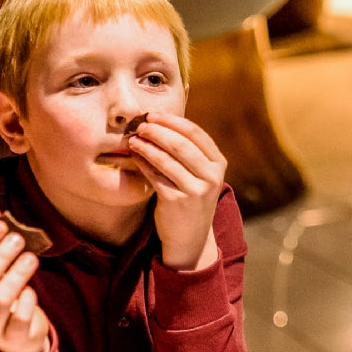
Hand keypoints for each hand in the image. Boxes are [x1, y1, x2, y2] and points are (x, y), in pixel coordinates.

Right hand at [0, 219, 49, 351]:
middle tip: (18, 239)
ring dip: (16, 275)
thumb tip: (1, 227)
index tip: (0, 227)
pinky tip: (31, 291)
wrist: (17, 338)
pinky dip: (27, 302)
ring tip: (31, 258)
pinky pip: (19, 319)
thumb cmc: (1, 300)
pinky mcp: (12, 340)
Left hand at [127, 112, 224, 269]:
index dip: (172, 121)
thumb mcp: (199, 173)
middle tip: (140, 125)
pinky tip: (134, 157)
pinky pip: (155, 176)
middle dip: (157, 131)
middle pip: (181, 144)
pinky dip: (142, 163)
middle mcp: (211, 176)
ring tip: (133, 139)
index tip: (153, 115)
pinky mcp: (177, 202)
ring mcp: (196, 190)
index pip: (195, 133)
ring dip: (147, 146)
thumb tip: (160, 121)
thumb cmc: (190, 197)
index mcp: (218, 163)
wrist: (190, 237)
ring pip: (166, 159)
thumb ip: (188, 150)